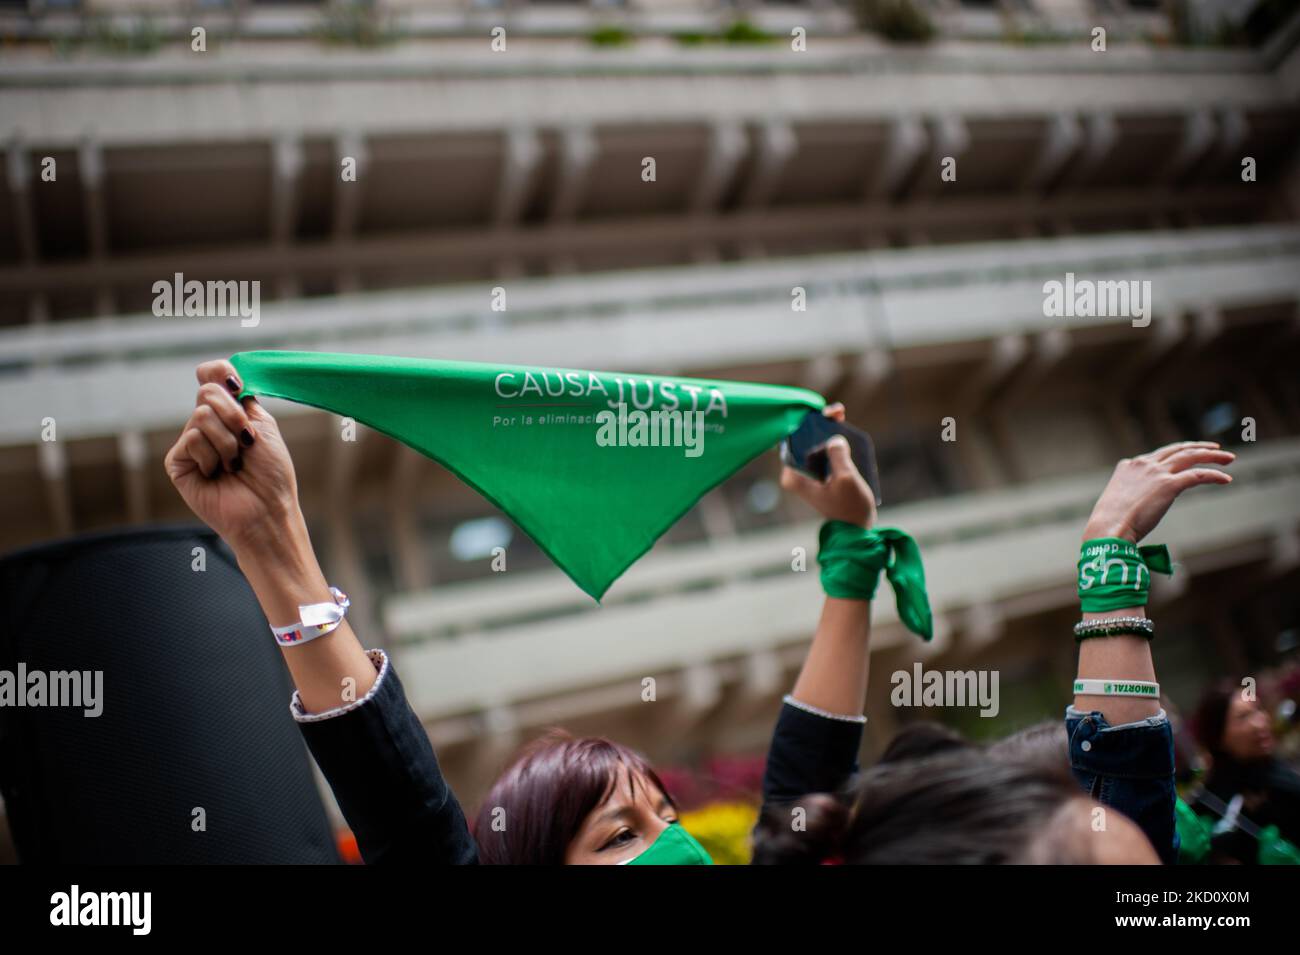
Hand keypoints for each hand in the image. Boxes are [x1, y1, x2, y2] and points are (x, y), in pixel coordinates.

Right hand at [164, 359, 302, 553]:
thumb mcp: (263, 427)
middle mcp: (207, 425)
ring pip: (201, 416)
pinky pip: (192, 439)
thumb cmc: (272, 474)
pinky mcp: (178, 462)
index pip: (211, 376)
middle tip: (247, 441)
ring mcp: (191, 443)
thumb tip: (225, 375)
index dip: (220, 372)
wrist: (267, 509)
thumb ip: (243, 399)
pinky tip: (218, 474)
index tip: (237, 386)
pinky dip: (213, 456)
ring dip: (228, 441)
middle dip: (234, 415)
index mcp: (229, 413)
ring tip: (235, 465)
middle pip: (207, 392)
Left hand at [780, 403, 876, 527]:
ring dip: (828, 429)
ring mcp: (808, 473)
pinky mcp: (820, 473)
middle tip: (836, 411)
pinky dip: (833, 441)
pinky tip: (842, 428)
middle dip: (819, 423)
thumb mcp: (846, 479)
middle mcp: (796, 473)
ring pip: (815, 443)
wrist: (856, 529)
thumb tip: (834, 439)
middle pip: (805, 440)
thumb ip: (838, 455)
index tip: (816, 412)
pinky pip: (824, 451)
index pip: (793, 441)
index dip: (804, 423)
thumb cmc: (850, 507)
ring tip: (839, 414)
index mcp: (794, 475)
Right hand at [1084, 441, 1233, 542]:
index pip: (1157, 455)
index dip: (1176, 455)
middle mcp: (1143, 464)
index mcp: (1129, 466)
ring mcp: (1156, 473)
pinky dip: (1214, 475)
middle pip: (1177, 449)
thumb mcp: (1117, 502)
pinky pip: (1197, 475)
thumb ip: (1131, 497)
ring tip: (1228, 459)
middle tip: (1216, 449)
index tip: (1188, 458)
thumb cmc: (1109, 523)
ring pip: (1190, 456)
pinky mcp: (1168, 485)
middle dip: (1198, 448)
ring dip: (1211, 456)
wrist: (1108, 528)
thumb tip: (1139, 508)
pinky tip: (1226, 479)